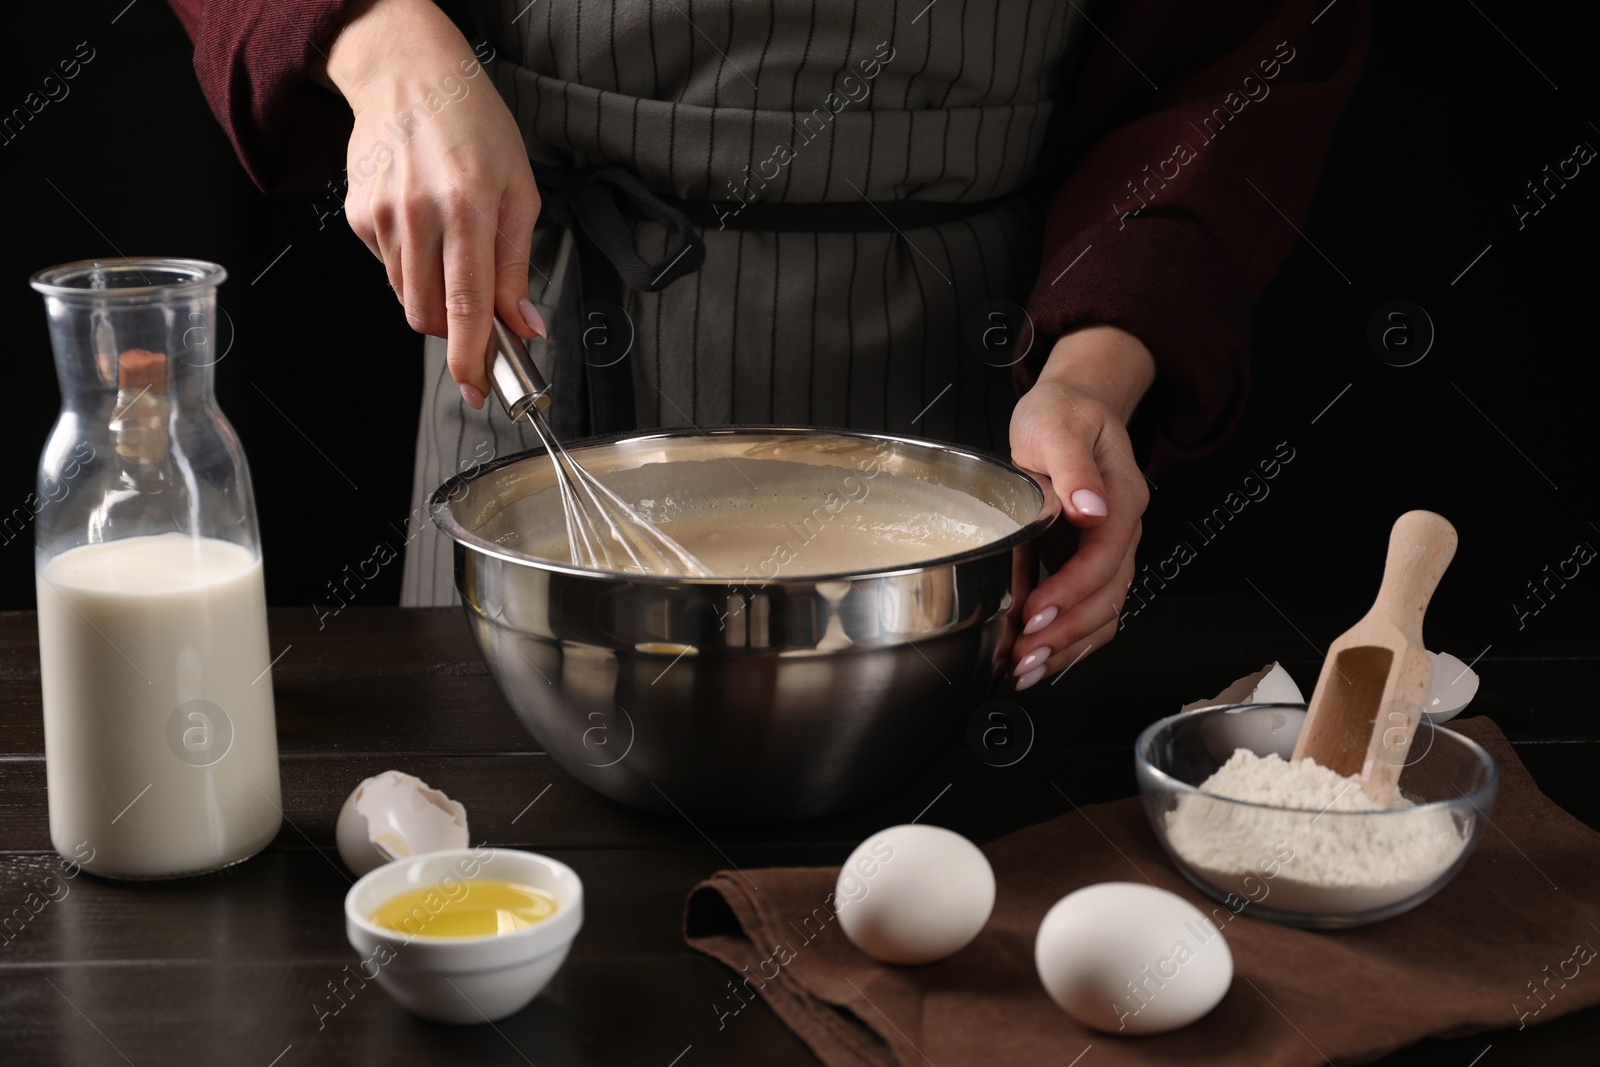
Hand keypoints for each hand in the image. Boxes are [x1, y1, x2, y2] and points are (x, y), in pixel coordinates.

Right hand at [322, 0, 543, 407]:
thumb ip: (518, 264)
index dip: (472, 357)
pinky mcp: (358, 216)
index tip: (478, 390)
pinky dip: (411, 266)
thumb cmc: (475, 127)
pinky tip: (424, 228)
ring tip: (451, 252)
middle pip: (429, 315)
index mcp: (469, 209)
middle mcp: (420, 214)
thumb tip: (524, 326)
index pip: (469, 304)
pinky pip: (388, 269)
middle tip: (477, 317)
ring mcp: (382, 217)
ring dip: (434, 298)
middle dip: (455, 331)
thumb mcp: (519, 190)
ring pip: (407, 298)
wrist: (409, 75)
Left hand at [1007, 325, 1155, 688]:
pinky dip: (1070, 640)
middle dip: (1066, 632)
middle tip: (1023, 656)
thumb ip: (1074, 467)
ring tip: (1025, 670)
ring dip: (1067, 647)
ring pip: (1104, 611)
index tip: (1035, 612)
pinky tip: (1039, 658)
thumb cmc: (1063, 413)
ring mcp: (1111, 549)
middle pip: (1107, 595)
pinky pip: (1094, 610)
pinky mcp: (1093, 562)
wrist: (1076, 406)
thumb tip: (1089, 508)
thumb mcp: (1059, 425)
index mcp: (1120, 497)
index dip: (1071, 589)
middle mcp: (1122, 530)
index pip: (1103, 555)